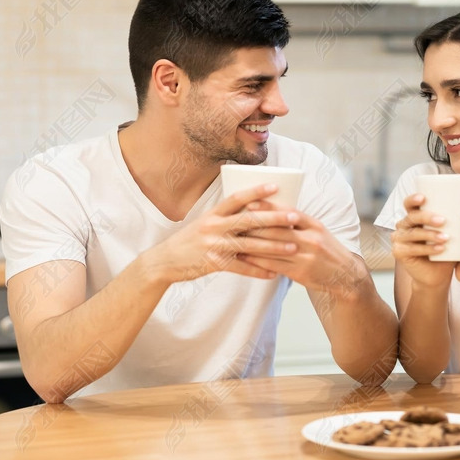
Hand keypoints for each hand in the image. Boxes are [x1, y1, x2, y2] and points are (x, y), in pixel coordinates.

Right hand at [151, 185, 302, 283]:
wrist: (165, 261)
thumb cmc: (189, 240)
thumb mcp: (204, 222)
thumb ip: (225, 216)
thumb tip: (252, 208)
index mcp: (213, 214)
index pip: (237, 198)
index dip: (256, 192)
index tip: (276, 187)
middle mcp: (214, 227)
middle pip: (249, 220)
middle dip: (274, 218)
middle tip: (294, 216)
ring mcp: (215, 246)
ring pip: (250, 245)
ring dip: (273, 246)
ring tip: (293, 245)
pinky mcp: (214, 264)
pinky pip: (241, 268)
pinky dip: (258, 271)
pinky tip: (273, 273)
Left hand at [237, 211, 364, 297]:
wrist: (344, 275)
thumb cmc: (327, 250)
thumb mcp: (318, 231)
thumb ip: (299, 223)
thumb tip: (273, 211)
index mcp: (315, 225)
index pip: (289, 212)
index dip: (269, 207)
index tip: (250, 202)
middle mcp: (311, 239)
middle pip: (278, 230)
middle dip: (255, 224)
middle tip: (235, 219)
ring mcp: (306, 257)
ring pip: (273, 248)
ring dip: (252, 243)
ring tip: (234, 238)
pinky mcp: (300, 273)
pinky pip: (274, 266)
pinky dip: (257, 261)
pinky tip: (245, 257)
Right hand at [390, 192, 454, 290]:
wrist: (437, 276)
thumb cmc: (445, 250)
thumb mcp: (449, 233)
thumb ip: (453, 220)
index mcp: (413, 217)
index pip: (409, 204)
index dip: (414, 199)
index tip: (424, 198)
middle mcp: (403, 225)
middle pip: (412, 217)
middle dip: (427, 217)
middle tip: (443, 220)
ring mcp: (399, 238)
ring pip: (414, 233)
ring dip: (430, 235)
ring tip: (446, 238)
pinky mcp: (398, 252)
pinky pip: (414, 248)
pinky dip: (428, 249)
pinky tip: (441, 249)